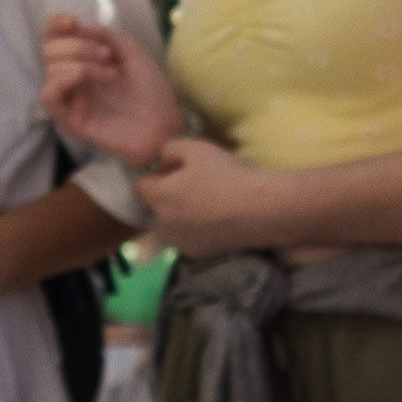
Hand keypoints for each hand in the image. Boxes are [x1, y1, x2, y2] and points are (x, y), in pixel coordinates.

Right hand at [39, 13, 180, 164]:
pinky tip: (82, 78)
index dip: (56, 24)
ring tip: (112, 75)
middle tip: (109, 56)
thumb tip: (78, 27)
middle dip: (79, 46)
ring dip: (82, 64)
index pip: (53, 38)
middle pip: (50, 50)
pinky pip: (48, 97)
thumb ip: (104, 35)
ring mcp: (71, 100)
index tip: (74, 21)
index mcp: (83, 60)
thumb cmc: (152, 91)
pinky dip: (61, 81)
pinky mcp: (70, 120)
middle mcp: (72, 79)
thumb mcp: (132, 52)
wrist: (165, 124)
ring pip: (51, 70)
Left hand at [130, 138, 276, 258]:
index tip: (176, 169)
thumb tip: (162, 158)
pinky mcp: (198, 254)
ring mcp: (180, 242)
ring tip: (205, 204)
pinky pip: (189, 238)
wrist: (259, 210)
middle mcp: (163, 224)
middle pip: (155, 207)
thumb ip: (170, 149)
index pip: (141, 185)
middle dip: (167, 196)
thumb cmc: (225, 175)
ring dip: (180, 215)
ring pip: (171, 225)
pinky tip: (215, 220)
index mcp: (158, 197)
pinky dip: (196, 230)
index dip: (156, 174)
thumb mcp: (196, 148)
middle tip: (193, 185)